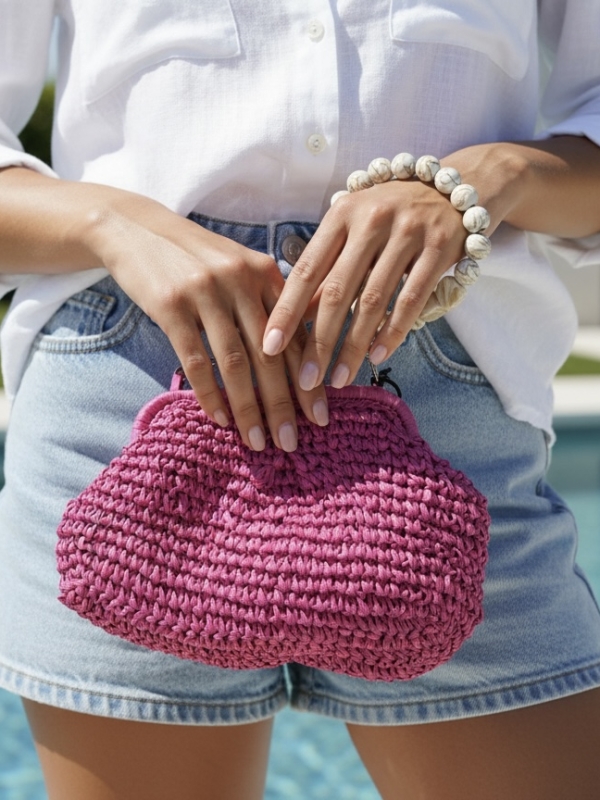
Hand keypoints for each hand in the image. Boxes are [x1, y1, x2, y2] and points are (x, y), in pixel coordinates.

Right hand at [86, 196, 328, 451]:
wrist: (136, 228)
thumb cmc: (196, 257)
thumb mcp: (240, 267)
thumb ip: (270, 302)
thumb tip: (305, 351)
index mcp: (266, 273)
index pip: (296, 335)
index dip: (309, 380)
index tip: (320, 417)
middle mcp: (241, 281)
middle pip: (271, 355)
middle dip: (284, 404)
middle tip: (292, 443)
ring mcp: (206, 292)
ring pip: (236, 363)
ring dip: (249, 408)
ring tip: (259, 442)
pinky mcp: (171, 305)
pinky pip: (196, 360)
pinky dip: (210, 394)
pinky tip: (219, 420)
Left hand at [262, 178, 466, 389]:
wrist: (457, 187)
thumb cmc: (393, 214)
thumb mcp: (355, 229)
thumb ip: (330, 267)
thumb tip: (299, 318)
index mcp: (342, 215)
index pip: (307, 269)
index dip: (286, 311)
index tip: (268, 346)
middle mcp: (372, 220)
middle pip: (338, 291)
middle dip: (319, 341)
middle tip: (305, 380)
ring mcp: (408, 233)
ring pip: (374, 300)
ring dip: (354, 346)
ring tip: (339, 378)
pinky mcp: (440, 248)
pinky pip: (412, 299)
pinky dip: (393, 332)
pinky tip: (377, 357)